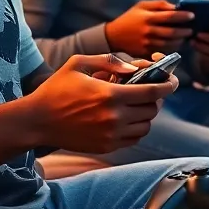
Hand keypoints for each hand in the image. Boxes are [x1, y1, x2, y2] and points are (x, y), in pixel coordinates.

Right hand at [27, 54, 175, 154]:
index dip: (168, 85)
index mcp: (111, 95)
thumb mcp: (79, 63)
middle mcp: (114, 118)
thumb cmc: (56, 89)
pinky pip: (133, 138)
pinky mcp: (106, 147)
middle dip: (154, 97)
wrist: (36, 121)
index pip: (153, 92)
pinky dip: (136, 128)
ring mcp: (111, 135)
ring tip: (134, 104)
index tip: (172, 80)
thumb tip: (135, 68)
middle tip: (146, 89)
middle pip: (152, 109)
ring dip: (146, 114)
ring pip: (145, 126)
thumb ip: (110, 61)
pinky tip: (125, 118)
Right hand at [105, 0, 192, 58]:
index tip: (192, 16)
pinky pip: (164, 51)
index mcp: (148, 17)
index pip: (170, 16)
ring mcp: (147, 43)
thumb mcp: (141, 6)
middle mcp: (148, 31)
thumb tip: (176, 7)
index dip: (183, 16)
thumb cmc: (130, 18)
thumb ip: (159, 5)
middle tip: (192, 30)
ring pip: (169, 43)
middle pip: (172, 32)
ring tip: (187, 37)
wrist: (114, 36)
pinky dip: (173, 47)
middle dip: (185, 31)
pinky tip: (178, 44)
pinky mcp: (146, 52)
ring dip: (181, 40)